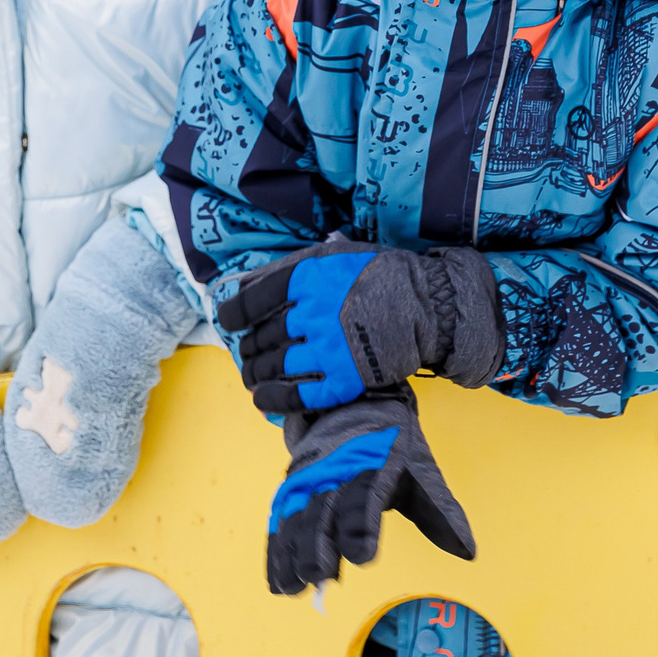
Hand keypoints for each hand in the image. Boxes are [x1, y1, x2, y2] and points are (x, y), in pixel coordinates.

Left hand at [217, 238, 502, 413]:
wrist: (429, 306)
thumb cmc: (379, 275)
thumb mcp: (335, 255)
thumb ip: (292, 268)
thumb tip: (245, 283)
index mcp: (307, 279)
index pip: (251, 301)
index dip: (232, 315)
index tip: (228, 321)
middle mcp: (314, 314)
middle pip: (261, 338)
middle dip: (247, 348)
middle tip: (246, 353)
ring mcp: (330, 350)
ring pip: (275, 368)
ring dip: (255, 375)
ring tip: (251, 376)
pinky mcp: (346, 380)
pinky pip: (298, 397)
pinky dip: (275, 400)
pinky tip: (263, 400)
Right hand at [265, 389, 475, 595]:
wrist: (354, 397)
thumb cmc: (393, 442)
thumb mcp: (421, 470)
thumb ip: (440, 512)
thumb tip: (468, 553)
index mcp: (372, 464)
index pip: (364, 497)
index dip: (361, 526)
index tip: (361, 556)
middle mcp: (335, 471)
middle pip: (322, 512)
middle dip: (318, 546)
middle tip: (320, 577)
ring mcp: (309, 478)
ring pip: (296, 518)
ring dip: (291, 553)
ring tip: (292, 587)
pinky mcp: (292, 486)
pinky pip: (280, 519)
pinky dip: (276, 550)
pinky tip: (278, 581)